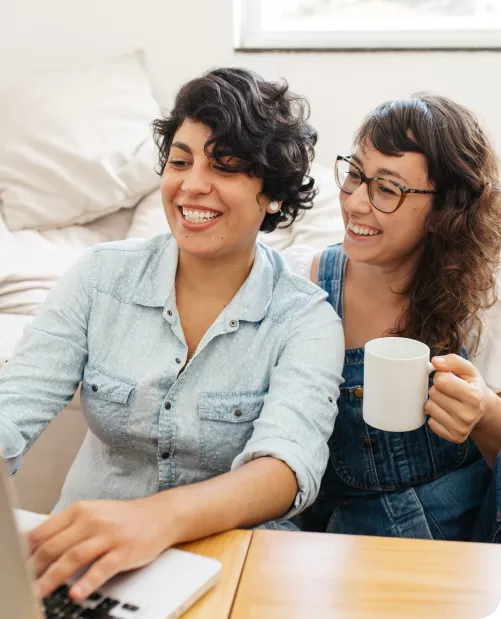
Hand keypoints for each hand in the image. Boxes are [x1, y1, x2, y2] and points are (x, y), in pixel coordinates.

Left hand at [27, 497, 172, 601]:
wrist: (159, 515)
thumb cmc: (122, 519)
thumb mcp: (92, 515)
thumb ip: (66, 528)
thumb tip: (32, 546)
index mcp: (80, 510)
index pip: (43, 532)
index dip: (24, 553)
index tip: (14, 568)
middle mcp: (92, 520)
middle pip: (54, 546)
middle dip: (33, 570)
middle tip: (21, 587)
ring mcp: (109, 535)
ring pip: (73, 557)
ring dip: (52, 579)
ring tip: (38, 594)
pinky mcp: (124, 551)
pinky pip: (102, 568)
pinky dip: (87, 582)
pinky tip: (76, 593)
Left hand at [425, 354, 494, 443]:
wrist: (483, 409)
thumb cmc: (472, 386)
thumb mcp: (468, 370)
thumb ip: (452, 361)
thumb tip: (434, 362)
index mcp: (474, 396)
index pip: (440, 380)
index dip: (441, 376)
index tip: (449, 379)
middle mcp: (468, 415)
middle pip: (433, 393)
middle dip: (437, 389)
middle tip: (449, 392)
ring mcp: (461, 428)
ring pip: (429, 408)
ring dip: (435, 402)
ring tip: (448, 402)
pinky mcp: (454, 437)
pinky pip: (430, 423)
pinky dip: (435, 416)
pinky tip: (447, 413)